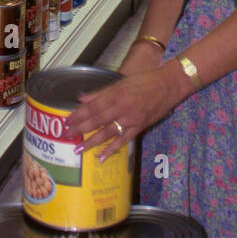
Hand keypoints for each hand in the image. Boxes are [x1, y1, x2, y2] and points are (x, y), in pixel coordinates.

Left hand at [65, 63, 186, 162]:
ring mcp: (131, 118)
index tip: (68, 121)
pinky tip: (101, 157)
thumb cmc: (145, 80)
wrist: (169, 85)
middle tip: (67, 135)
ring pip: (107, 132)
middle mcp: (121, 107)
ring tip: (78, 149)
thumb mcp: (121, 82)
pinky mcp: (139, 127)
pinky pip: (123, 140)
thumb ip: (101, 92)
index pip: (93, 106)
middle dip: (81, 128)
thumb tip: (81, 98)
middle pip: (97, 120)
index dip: (79, 114)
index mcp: (116, 93)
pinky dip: (111, 149)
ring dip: (91, 141)